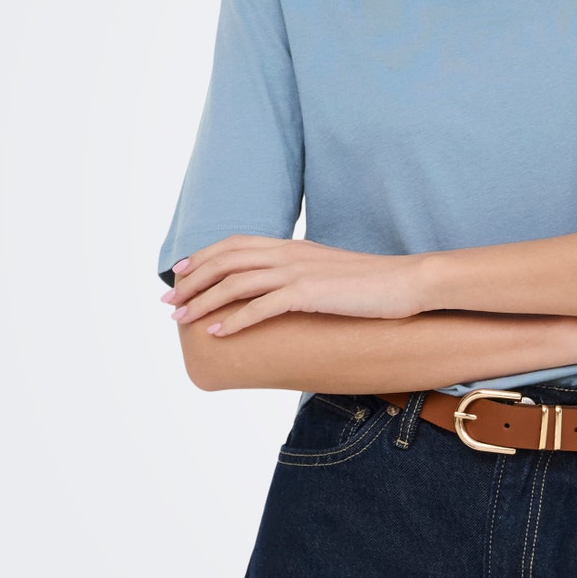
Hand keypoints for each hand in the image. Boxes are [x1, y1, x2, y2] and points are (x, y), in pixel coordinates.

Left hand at [162, 235, 425, 336]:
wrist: (407, 282)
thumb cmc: (373, 284)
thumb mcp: (330, 274)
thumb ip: (304, 277)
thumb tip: (285, 295)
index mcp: (293, 246)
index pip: (236, 244)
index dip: (203, 257)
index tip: (180, 274)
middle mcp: (289, 253)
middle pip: (226, 260)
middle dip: (192, 282)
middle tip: (169, 302)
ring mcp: (298, 272)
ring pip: (235, 282)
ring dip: (203, 302)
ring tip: (182, 320)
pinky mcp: (309, 293)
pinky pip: (261, 306)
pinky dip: (234, 319)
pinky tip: (216, 332)